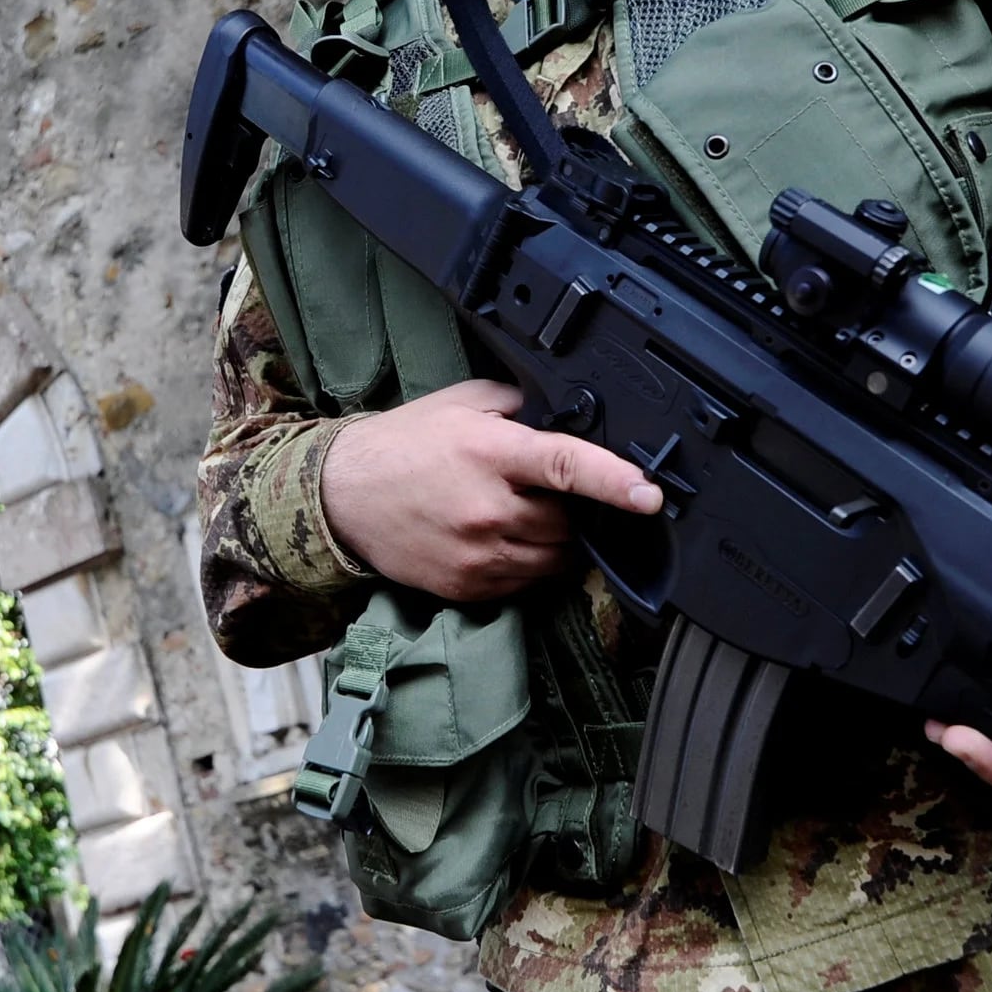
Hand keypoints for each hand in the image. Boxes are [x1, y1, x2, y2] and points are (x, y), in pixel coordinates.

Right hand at [321, 379, 665, 600]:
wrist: (342, 495)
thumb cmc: (405, 444)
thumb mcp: (464, 404)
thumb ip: (523, 405)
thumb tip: (574, 413)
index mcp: (491, 453)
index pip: (567, 466)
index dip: (615, 481)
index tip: (650, 495)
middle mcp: (488, 508)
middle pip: (570, 522)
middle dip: (573, 509)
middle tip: (543, 491)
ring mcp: (478, 554)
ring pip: (555, 559)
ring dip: (554, 540)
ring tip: (521, 514)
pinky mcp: (467, 586)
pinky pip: (526, 584)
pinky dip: (527, 564)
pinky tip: (500, 538)